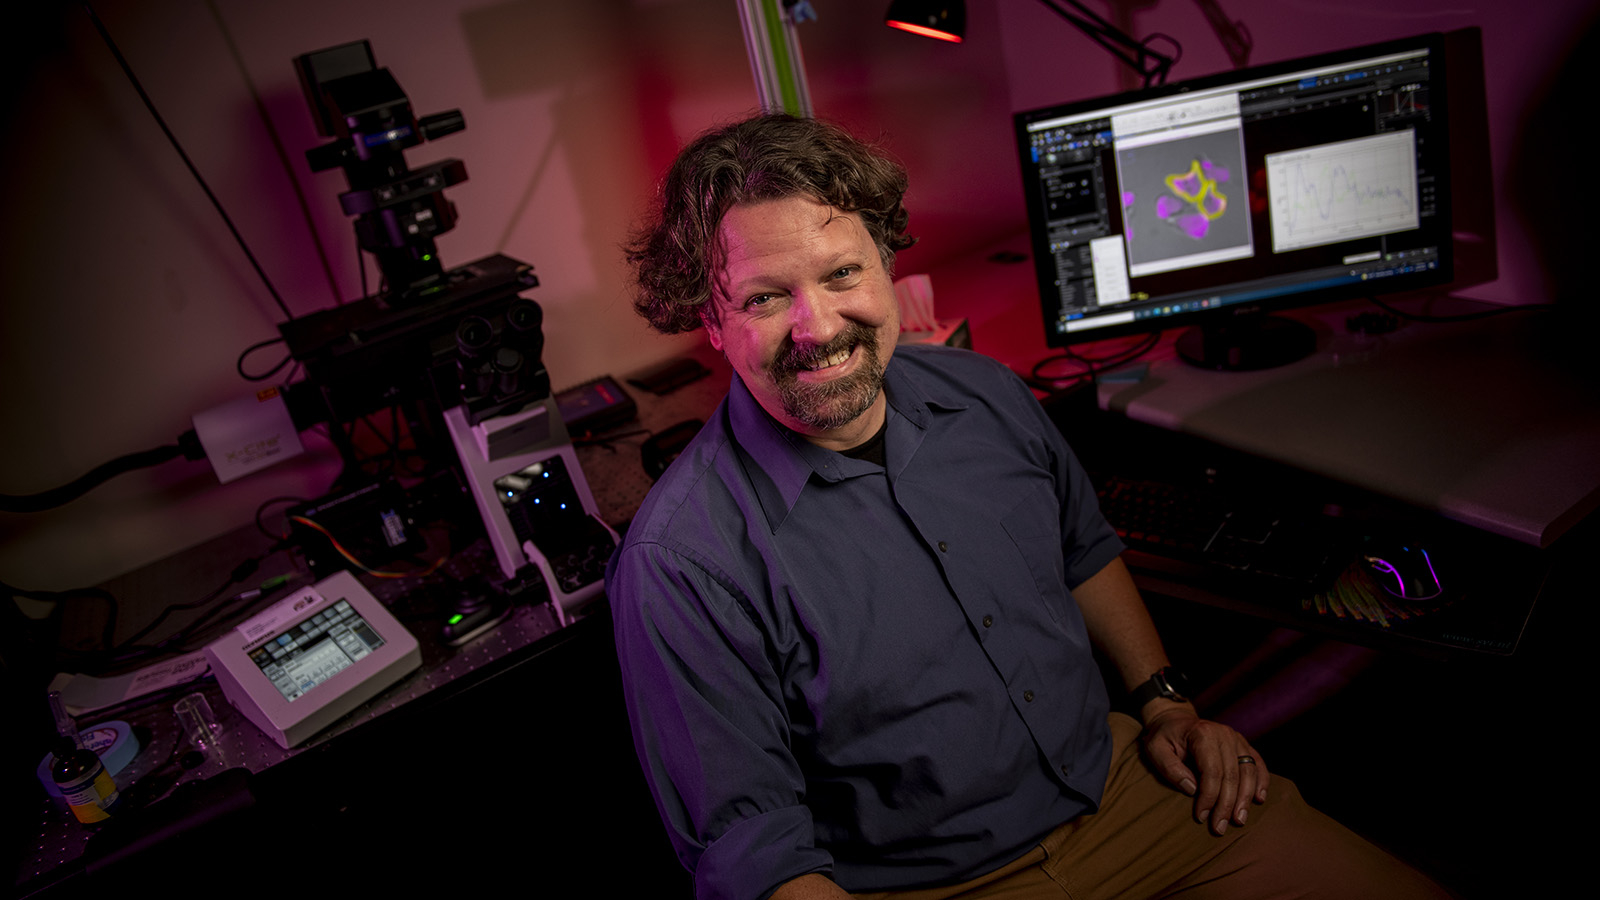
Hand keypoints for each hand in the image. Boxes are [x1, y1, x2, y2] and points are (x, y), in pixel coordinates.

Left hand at [1140, 705, 1268, 835]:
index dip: (1209, 797)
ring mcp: (1236, 738)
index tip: (1202, 817)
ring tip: (1239, 820)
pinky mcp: (1243, 744)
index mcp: (1202, 734)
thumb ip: (1170, 768)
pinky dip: (1261, 781)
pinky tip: (1258, 799)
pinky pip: (1257, 763)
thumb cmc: (1163, 737)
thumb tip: (1192, 789)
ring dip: (1245, 798)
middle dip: (1226, 805)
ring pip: (1248, 771)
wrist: (1175, 719)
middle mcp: (1224, 734)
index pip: (1211, 771)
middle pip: (1232, 775)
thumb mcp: (1155, 749)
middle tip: (1220, 828)